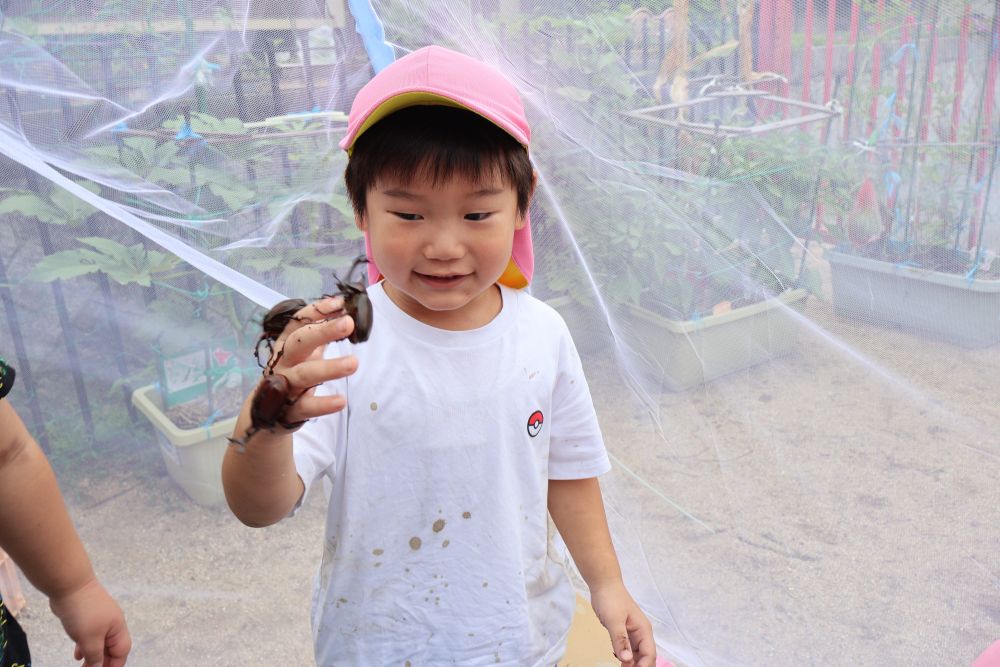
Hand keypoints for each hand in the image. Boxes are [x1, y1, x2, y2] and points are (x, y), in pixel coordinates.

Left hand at [49, 578, 130, 666]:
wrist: (69, 586)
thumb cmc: (83, 612)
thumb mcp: (89, 639)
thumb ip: (95, 656)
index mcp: (117, 629)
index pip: (121, 652)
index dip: (114, 666)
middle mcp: (112, 624)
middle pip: (111, 649)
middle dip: (102, 663)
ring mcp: (100, 619)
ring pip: (100, 643)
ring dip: (93, 656)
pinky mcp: (88, 616)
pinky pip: (90, 636)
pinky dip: (85, 647)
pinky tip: (77, 654)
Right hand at [264, 296, 359, 426]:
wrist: (265, 414)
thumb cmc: (292, 374)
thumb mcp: (305, 351)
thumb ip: (322, 332)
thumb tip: (346, 310)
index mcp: (286, 344)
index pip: (298, 321)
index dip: (317, 310)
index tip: (340, 303)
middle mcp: (283, 361)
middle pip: (299, 343)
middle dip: (323, 331)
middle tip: (349, 323)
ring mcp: (283, 386)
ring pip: (303, 374)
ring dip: (328, 368)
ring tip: (354, 363)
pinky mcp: (289, 410)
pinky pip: (306, 406)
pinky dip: (322, 404)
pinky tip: (341, 401)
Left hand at [590, 581, 655, 666]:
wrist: (603, 584)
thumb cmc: (611, 598)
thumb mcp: (614, 620)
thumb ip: (621, 640)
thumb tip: (627, 659)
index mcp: (643, 630)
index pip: (649, 654)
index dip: (644, 666)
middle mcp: (641, 633)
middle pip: (645, 656)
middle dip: (639, 666)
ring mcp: (633, 633)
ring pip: (636, 654)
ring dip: (632, 663)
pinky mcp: (624, 632)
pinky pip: (628, 648)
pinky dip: (625, 656)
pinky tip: (619, 661)